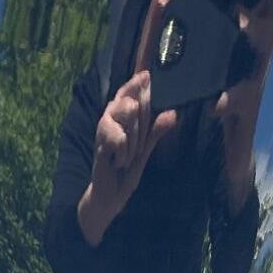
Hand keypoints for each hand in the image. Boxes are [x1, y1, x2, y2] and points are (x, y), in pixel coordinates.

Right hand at [79, 71, 174, 245]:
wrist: (109, 198)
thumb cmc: (125, 172)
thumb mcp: (145, 151)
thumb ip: (156, 132)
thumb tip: (173, 113)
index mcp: (121, 120)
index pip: (128, 94)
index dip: (136, 83)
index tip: (147, 74)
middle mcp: (110, 120)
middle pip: (130, 100)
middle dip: (141, 122)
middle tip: (136, 148)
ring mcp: (103, 131)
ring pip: (125, 113)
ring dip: (133, 137)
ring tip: (127, 156)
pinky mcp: (98, 145)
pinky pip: (119, 137)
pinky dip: (123, 151)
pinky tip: (118, 161)